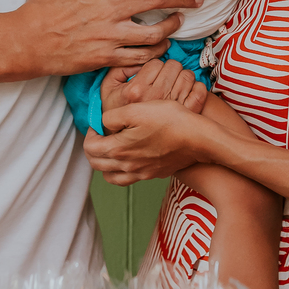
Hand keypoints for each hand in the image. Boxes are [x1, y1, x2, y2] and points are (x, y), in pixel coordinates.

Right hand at [10, 0, 202, 76]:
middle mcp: (110, 10)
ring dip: (171, 27)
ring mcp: (110, 36)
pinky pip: (139, 57)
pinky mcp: (107, 57)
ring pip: (153, 32)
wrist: (27, 42)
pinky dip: (154, 53)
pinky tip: (162, 48)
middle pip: (156, 0)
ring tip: (180, 23)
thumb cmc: (39, 8)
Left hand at [85, 99, 213, 185]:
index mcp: (119, 149)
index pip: (90, 148)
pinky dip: (122, 170)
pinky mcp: (154, 174)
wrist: (198, 138)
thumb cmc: (169, 120)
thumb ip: (112, 116)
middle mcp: (127, 166)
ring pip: (111, 176)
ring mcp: (141, 173)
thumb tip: (103, 123)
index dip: (90, 133)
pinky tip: (131, 157)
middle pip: (97, 164)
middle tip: (100, 135)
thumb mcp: (136, 109)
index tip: (98, 123)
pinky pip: (129, 179)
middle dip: (94, 149)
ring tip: (112, 148)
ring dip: (105, 163)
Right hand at [98, 58, 209, 116]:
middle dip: (169, 69)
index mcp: (136, 91)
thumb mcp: (107, 90)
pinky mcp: (188, 113)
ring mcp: (174, 106)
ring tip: (174, 85)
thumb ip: (118, 69)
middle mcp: (156, 97)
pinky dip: (196, 87)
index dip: (154, 66)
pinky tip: (186, 92)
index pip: (155, 63)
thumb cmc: (120, 116)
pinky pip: (200, 89)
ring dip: (182, 77)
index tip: (152, 74)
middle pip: (173, 66)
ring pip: (188, 75)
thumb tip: (137, 60)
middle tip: (164, 78)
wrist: (132, 146)